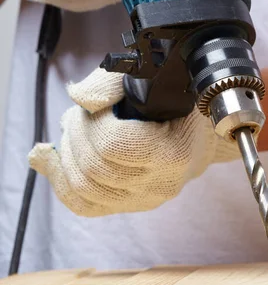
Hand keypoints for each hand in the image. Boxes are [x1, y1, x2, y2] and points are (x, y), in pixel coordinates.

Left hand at [29, 68, 238, 215]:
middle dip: (76, 135)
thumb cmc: (178, 102)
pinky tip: (50, 159)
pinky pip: (84, 205)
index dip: (93, 122)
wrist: (201, 134)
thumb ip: (111, 82)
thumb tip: (79, 97)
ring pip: (84, 189)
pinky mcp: (129, 205)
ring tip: (73, 129)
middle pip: (94, 168)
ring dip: (67, 154)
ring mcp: (144, 199)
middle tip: (78, 113)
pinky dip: (61, 180)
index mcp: (173, 151)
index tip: (97, 105)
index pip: (113, 145)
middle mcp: (160, 183)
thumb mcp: (150, 79)